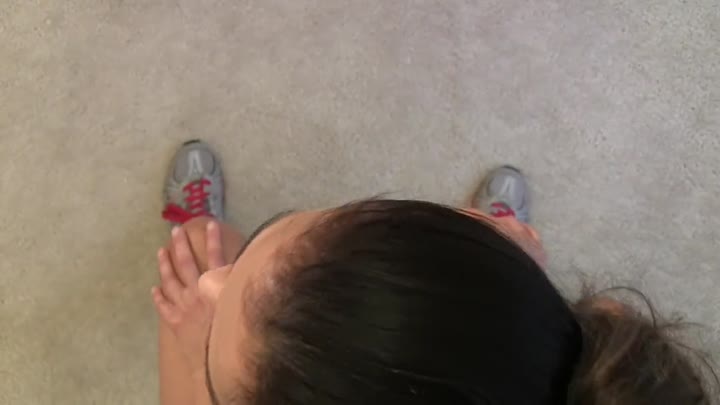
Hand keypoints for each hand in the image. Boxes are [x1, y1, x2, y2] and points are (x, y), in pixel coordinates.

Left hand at [152, 223, 225, 373]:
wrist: (218, 359)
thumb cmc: (234, 331)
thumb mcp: (240, 302)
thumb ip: (239, 283)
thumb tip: (246, 267)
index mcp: (214, 286)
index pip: (214, 256)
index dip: (213, 239)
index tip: (211, 223)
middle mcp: (196, 292)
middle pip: (186, 263)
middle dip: (181, 245)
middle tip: (175, 231)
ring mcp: (182, 307)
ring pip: (170, 281)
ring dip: (165, 264)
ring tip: (161, 251)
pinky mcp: (175, 322)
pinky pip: (163, 306)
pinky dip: (158, 297)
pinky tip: (153, 288)